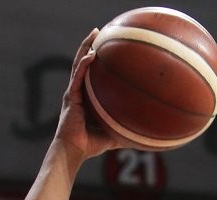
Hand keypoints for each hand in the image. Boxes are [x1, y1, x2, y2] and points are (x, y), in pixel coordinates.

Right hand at [54, 30, 121, 159]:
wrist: (74, 151)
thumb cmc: (90, 145)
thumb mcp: (113, 135)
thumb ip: (125, 131)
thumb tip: (146, 135)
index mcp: (86, 97)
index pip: (90, 73)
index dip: (95, 58)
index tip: (106, 45)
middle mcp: (78, 91)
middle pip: (83, 62)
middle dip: (90, 45)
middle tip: (99, 31)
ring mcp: (73, 93)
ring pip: (78, 65)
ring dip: (85, 47)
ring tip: (94, 34)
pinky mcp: (70, 97)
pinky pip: (77, 78)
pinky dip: (83, 66)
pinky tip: (91, 55)